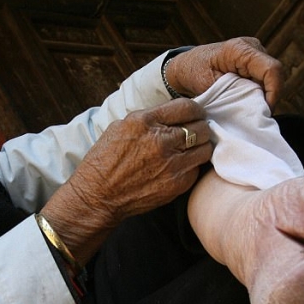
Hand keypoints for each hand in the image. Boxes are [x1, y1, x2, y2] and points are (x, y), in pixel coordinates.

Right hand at [41, 98, 212, 263]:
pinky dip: (192, 167)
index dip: (195, 110)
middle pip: (201, 127)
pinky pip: (197, 169)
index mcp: (145, 122)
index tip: (195, 115)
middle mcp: (161, 141)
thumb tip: (171, 115)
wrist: (98, 196)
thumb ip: (148, 118)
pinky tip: (180, 167)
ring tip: (190, 150)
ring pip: (205, 149)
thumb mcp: (120, 127)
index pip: (187, 107)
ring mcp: (172, 164)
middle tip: (194, 133)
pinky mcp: (177, 184)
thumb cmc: (105, 161)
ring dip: (200, 147)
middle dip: (199, 128)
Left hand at [165, 37, 283, 108]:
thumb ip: (232, 92)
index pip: (271, 69)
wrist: (186, 66)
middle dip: (267, 97)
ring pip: (271, 79)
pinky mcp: (255, 62)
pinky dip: (258, 93)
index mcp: (240, 50)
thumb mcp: (209, 85)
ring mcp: (255, 53)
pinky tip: (246, 102)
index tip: (265, 111)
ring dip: (263, 96)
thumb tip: (252, 106)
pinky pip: (264, 80)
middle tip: (255, 115)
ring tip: (248, 109)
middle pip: (274, 76)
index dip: (273, 92)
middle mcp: (252, 47)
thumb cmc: (193, 72)